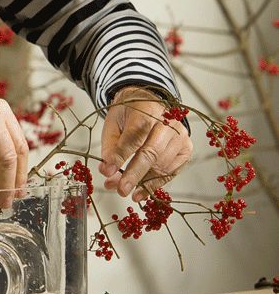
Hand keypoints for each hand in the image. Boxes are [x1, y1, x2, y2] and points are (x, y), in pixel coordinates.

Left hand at [99, 85, 192, 202]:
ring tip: (124, 189)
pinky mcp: (186, 148)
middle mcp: (168, 122)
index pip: (134, 136)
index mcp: (146, 109)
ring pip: (162, 165)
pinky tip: (141, 191)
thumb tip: (107, 171)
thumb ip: (110, 146)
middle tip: (121, 189)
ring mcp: (180, 135)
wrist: (149, 102)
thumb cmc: (130, 114)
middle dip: (134, 174)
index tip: (107, 171)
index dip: (120, 156)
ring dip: (142, 182)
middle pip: (151, 152)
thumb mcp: (113, 123)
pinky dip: (154, 184)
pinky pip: (171, 171)